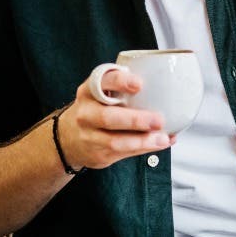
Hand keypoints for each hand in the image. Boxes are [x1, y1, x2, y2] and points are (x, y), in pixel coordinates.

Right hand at [57, 67, 176, 170]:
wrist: (68, 137)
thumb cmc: (95, 109)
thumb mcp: (101, 93)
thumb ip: (123, 88)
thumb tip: (167, 91)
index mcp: (90, 91)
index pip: (102, 82)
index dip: (120, 82)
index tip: (139, 84)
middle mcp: (86, 113)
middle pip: (108, 117)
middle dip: (136, 120)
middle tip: (158, 120)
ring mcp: (89, 136)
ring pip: (115, 141)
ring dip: (142, 141)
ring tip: (162, 138)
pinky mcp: (97, 154)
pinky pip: (122, 153)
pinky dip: (143, 149)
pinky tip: (158, 144)